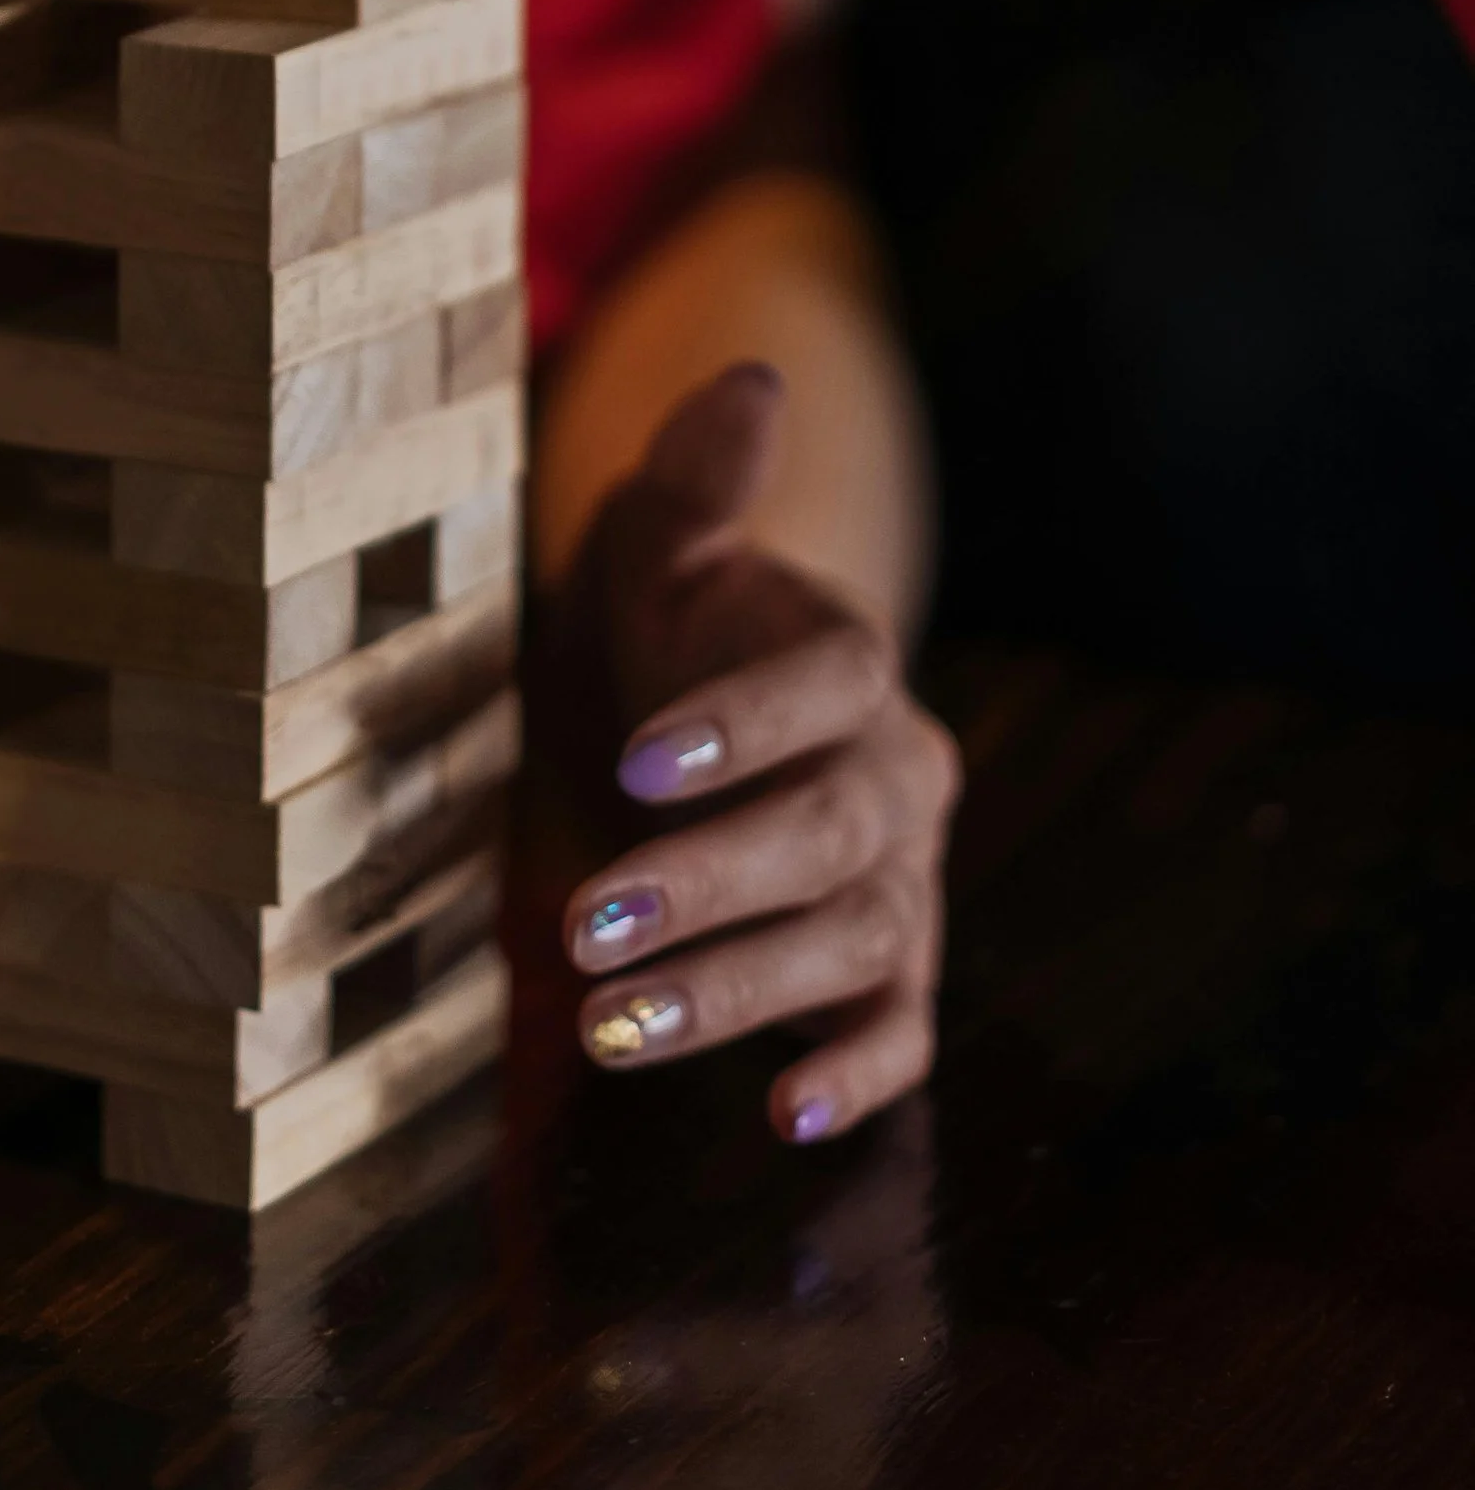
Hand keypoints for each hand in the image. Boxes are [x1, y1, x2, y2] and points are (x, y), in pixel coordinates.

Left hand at [558, 361, 960, 1146]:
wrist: (695, 721)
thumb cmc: (674, 625)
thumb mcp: (666, 541)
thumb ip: (704, 474)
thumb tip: (751, 375)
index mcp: (848, 666)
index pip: (828, 686)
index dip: (744, 725)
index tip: (639, 759)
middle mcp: (896, 778)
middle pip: (827, 836)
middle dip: (709, 885)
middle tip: (586, 923)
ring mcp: (903, 883)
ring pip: (849, 944)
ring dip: (736, 993)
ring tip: (610, 1026)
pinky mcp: (891, 974)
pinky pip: (898, 1028)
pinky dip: (858, 1072)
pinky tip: (787, 1114)